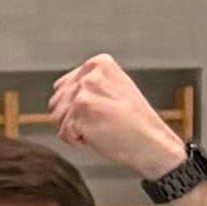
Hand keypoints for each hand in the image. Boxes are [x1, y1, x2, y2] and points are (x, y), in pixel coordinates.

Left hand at [48, 53, 185, 181]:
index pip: (63, 87)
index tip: (103, 108)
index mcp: (98, 63)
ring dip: (74, 129)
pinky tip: (99, 135)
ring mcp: (85, 91)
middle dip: (73, 118)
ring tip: (100, 126)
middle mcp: (90, 73)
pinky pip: (63, 134)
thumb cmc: (131, 121)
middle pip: (56, 102)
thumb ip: (86, 82)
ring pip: (56, 117)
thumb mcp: (112, 89)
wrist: (150, 141)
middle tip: (103, 119)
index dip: (77, 107)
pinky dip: (76, 141)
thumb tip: (58, 86)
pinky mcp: (81, 110)